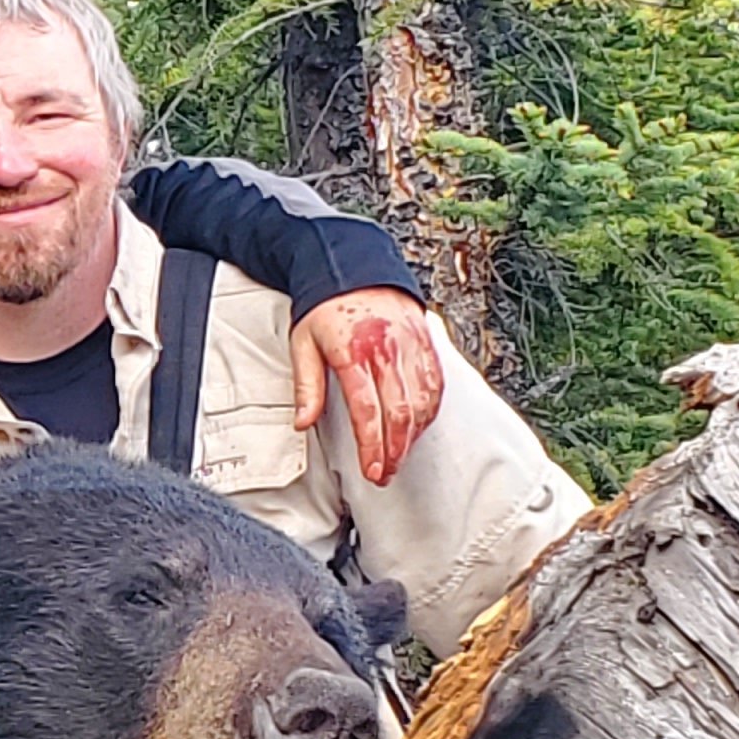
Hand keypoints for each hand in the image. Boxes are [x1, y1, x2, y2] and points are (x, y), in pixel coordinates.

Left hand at [291, 290, 442, 485]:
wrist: (355, 266)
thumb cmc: (327, 306)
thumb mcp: (303, 343)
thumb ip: (306, 386)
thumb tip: (303, 422)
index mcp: (354, 351)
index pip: (367, 409)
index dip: (371, 444)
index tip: (372, 468)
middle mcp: (386, 349)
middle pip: (399, 412)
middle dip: (394, 450)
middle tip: (385, 472)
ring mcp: (411, 345)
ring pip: (422, 401)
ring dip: (412, 436)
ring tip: (399, 456)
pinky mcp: (426, 343)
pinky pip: (435, 384)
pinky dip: (429, 411)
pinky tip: (418, 427)